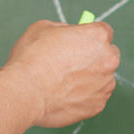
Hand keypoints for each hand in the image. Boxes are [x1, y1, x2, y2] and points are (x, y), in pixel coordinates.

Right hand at [0, 20, 118, 133]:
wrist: (25, 91)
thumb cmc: (31, 58)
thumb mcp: (43, 29)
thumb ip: (63, 29)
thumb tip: (68, 34)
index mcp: (97, 36)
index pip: (105, 32)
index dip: (91, 36)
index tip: (82, 42)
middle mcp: (108, 60)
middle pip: (109, 55)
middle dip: (95, 57)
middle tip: (73, 63)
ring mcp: (105, 85)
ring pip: (103, 79)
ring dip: (90, 79)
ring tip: (64, 83)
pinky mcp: (98, 105)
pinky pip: (94, 98)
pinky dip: (83, 97)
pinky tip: (64, 96)